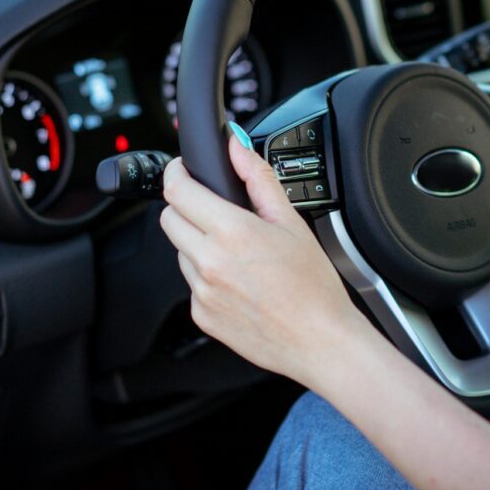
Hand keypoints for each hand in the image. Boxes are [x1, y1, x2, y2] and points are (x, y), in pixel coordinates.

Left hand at [159, 137, 365, 387]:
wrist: (320, 341)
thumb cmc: (313, 287)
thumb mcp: (291, 221)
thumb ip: (258, 178)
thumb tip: (237, 148)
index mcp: (231, 232)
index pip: (177, 190)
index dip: (176, 174)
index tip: (183, 171)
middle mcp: (209, 262)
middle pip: (169, 219)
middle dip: (185, 207)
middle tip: (214, 210)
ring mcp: (202, 291)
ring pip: (180, 251)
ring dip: (198, 244)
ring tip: (238, 254)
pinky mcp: (201, 315)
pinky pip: (192, 284)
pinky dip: (207, 277)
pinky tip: (239, 281)